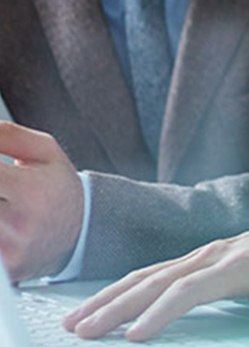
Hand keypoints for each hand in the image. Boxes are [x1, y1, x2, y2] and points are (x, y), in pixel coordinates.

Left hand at [0, 122, 82, 280]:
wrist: (82, 232)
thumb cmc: (58, 188)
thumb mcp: (45, 152)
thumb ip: (7, 135)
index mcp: (29, 190)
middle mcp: (20, 223)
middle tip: (3, 190)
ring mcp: (10, 251)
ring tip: (4, 200)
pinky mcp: (6, 271)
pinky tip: (5, 221)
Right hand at [63, 211, 248, 341]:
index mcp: (242, 264)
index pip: (193, 288)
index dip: (162, 312)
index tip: (135, 336)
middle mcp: (217, 254)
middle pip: (159, 279)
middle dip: (118, 305)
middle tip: (81, 330)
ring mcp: (206, 253)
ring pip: (151, 272)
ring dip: (112, 295)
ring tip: (78, 319)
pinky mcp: (201, 257)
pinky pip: (157, 270)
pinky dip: (127, 286)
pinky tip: (106, 301)